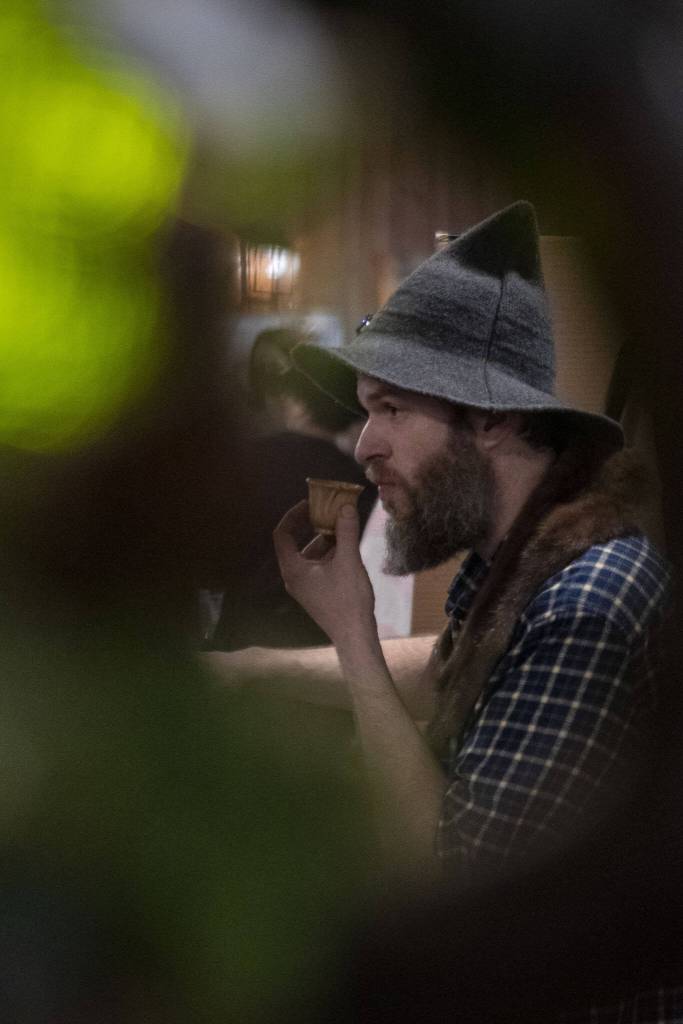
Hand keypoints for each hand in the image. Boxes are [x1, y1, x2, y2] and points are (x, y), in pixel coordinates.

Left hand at [273, 499, 376, 646]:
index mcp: (293, 568)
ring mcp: (305, 586)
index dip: (293, 515)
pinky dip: (330, 553)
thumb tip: (346, 506)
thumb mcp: (348, 561)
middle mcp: (294, 576)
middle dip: (312, 525)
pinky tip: (347, 546)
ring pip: (309, 554)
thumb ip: (346, 532)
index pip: (282, 534)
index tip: (309, 503)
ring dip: (324, 539)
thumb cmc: (348, 599)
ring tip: (343, 525)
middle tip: (328, 511)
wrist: (355, 635)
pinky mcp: (317, 592)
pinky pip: (318, 565)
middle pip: (296, 543)